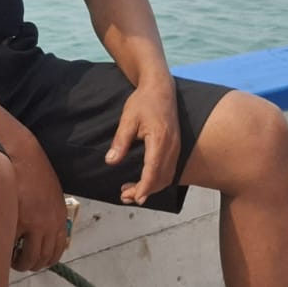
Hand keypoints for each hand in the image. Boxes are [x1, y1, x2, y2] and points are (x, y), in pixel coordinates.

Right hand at [8, 138, 69, 271]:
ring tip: (11, 257)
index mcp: (60, 217)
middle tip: (21, 261)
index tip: (37, 261)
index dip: (46, 260)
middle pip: (43, 258)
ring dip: (20, 262)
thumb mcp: (50, 193)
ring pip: (29, 257)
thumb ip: (50, 213)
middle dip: (32, 264)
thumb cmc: (33, 170)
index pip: (57, 250)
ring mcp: (34, 223)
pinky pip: (14, 245)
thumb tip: (44, 231)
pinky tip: (3, 246)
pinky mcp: (17, 219)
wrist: (21, 153)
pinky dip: (9, 251)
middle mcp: (50, 223)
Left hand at [106, 77, 179, 204]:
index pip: (153, 170)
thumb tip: (110, 161)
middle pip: (161, 177)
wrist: (161, 88)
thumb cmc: (143, 101)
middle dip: (144, 191)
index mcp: (160, 139)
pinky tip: (144, 181)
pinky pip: (169, 170)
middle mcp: (172, 146)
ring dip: (151, 187)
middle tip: (125, 196)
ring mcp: (176, 147)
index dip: (145, 187)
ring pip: (167, 176)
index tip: (135, 198)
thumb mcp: (127, 119)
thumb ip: (120, 141)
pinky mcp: (176, 147)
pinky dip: (158, 180)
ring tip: (131, 192)